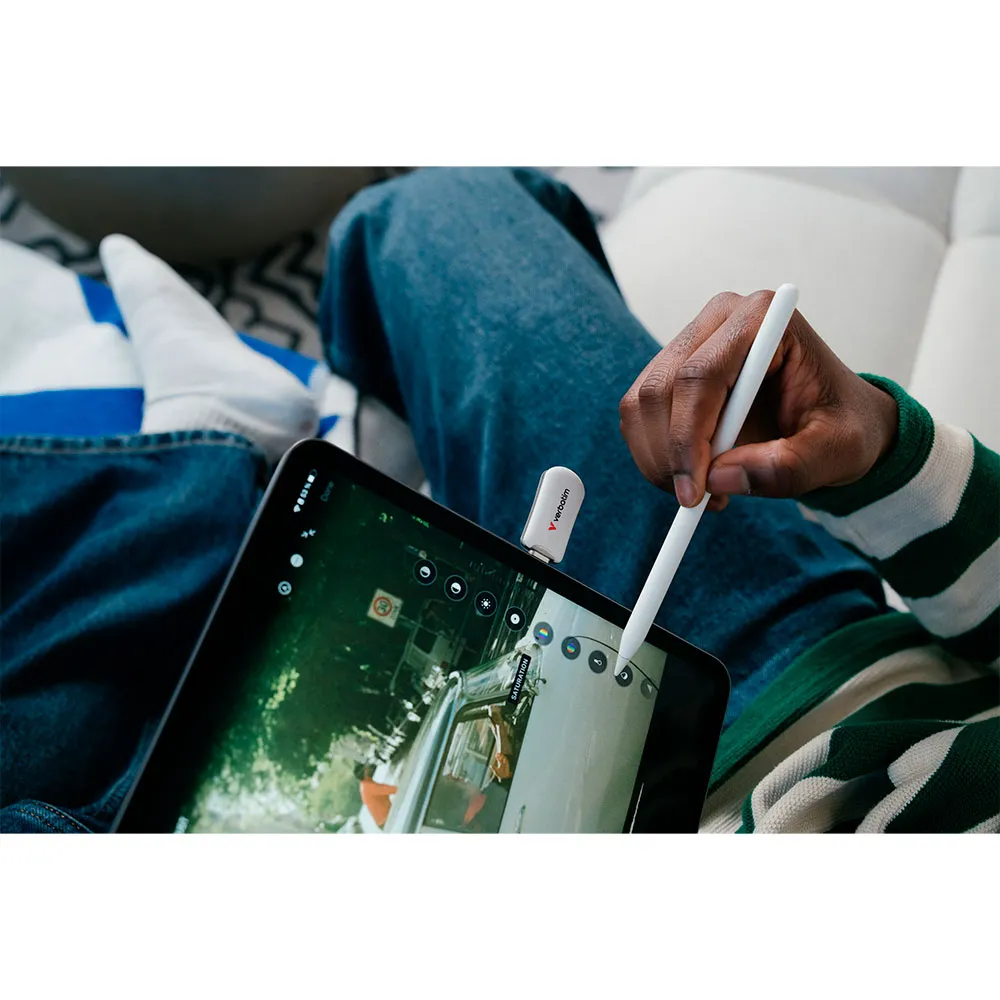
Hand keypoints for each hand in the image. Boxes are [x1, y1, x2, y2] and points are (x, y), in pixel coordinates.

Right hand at [619, 291, 898, 509]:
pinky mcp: (670, 370)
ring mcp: (688, 342)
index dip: (686, 437)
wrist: (833, 420)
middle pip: (660, 389)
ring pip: (641, 405)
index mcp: (763, 319)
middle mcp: (718, 320)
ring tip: (704, 491)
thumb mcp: (837, 454)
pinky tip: (695, 475)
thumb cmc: (841, 426)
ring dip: (658, 460)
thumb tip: (719, 479)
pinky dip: (655, 456)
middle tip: (695, 501)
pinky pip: (639, 416)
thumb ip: (787, 467)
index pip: (700, 375)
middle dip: (668, 456)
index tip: (693, 492)